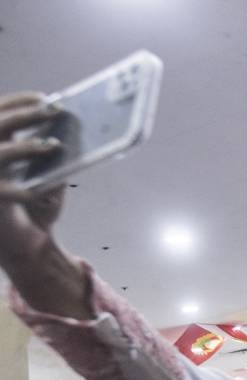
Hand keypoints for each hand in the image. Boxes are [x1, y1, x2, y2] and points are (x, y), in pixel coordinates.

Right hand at [0, 93, 66, 262]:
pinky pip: (7, 192)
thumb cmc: (36, 209)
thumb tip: (70, 131)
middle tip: (53, 110)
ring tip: (52, 145)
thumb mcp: (46, 177)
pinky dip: (26, 189)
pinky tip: (41, 190)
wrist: (25, 247)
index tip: (44, 97)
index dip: (17, 102)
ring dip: (25, 147)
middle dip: (25, 116)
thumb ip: (50, 157)